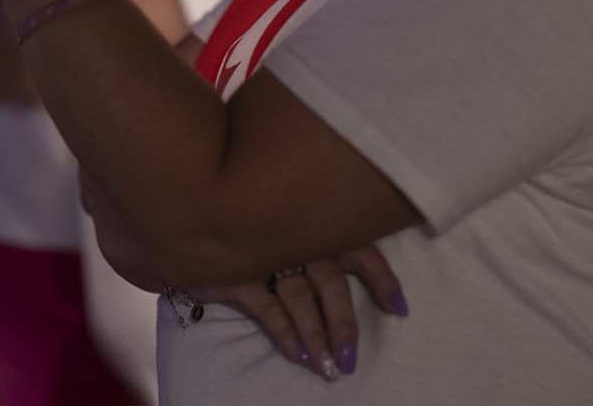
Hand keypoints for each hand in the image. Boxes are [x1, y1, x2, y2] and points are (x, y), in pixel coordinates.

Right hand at [194, 247, 407, 380]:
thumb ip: (325, 258)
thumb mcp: (295, 240)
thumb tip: (374, 297)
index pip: (359, 250)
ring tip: (326, 367)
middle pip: (332, 282)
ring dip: (316, 336)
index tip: (400, 309)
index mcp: (319, 229)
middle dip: (344, 324)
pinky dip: (284, 332)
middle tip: (351, 360)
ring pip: (302, 298)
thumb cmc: (258, 239)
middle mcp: (298, 238)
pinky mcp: (237, 271)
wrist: (191, 225)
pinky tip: (297, 355)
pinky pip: (267, 306)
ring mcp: (267, 253)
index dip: (382, 278)